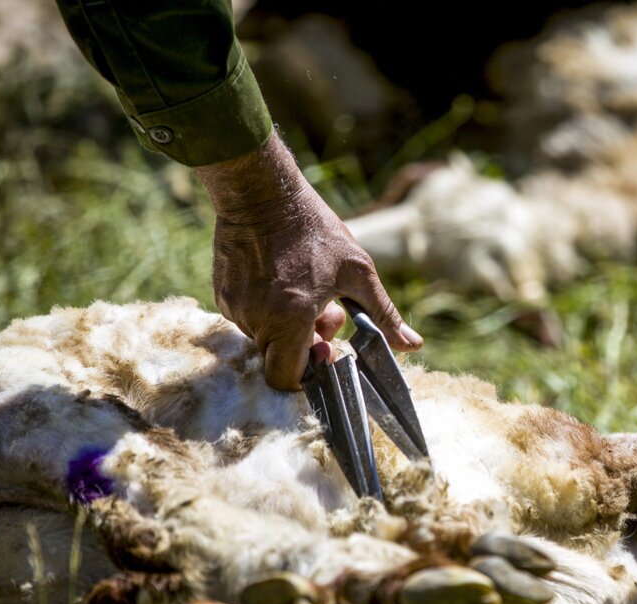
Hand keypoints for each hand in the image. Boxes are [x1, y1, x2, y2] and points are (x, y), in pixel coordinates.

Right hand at [194, 132, 421, 389]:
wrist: (261, 193)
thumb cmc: (314, 230)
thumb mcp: (358, 271)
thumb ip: (384, 315)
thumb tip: (413, 346)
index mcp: (291, 318)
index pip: (286, 378)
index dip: (307, 376)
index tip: (325, 352)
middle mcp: (258, 319)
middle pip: (279, 360)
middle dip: (305, 346)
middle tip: (324, 314)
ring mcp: (236, 308)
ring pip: (264, 339)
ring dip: (288, 327)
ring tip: (305, 290)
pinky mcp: (223, 296)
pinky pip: (248, 320)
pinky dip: (267, 312)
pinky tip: (281, 283)